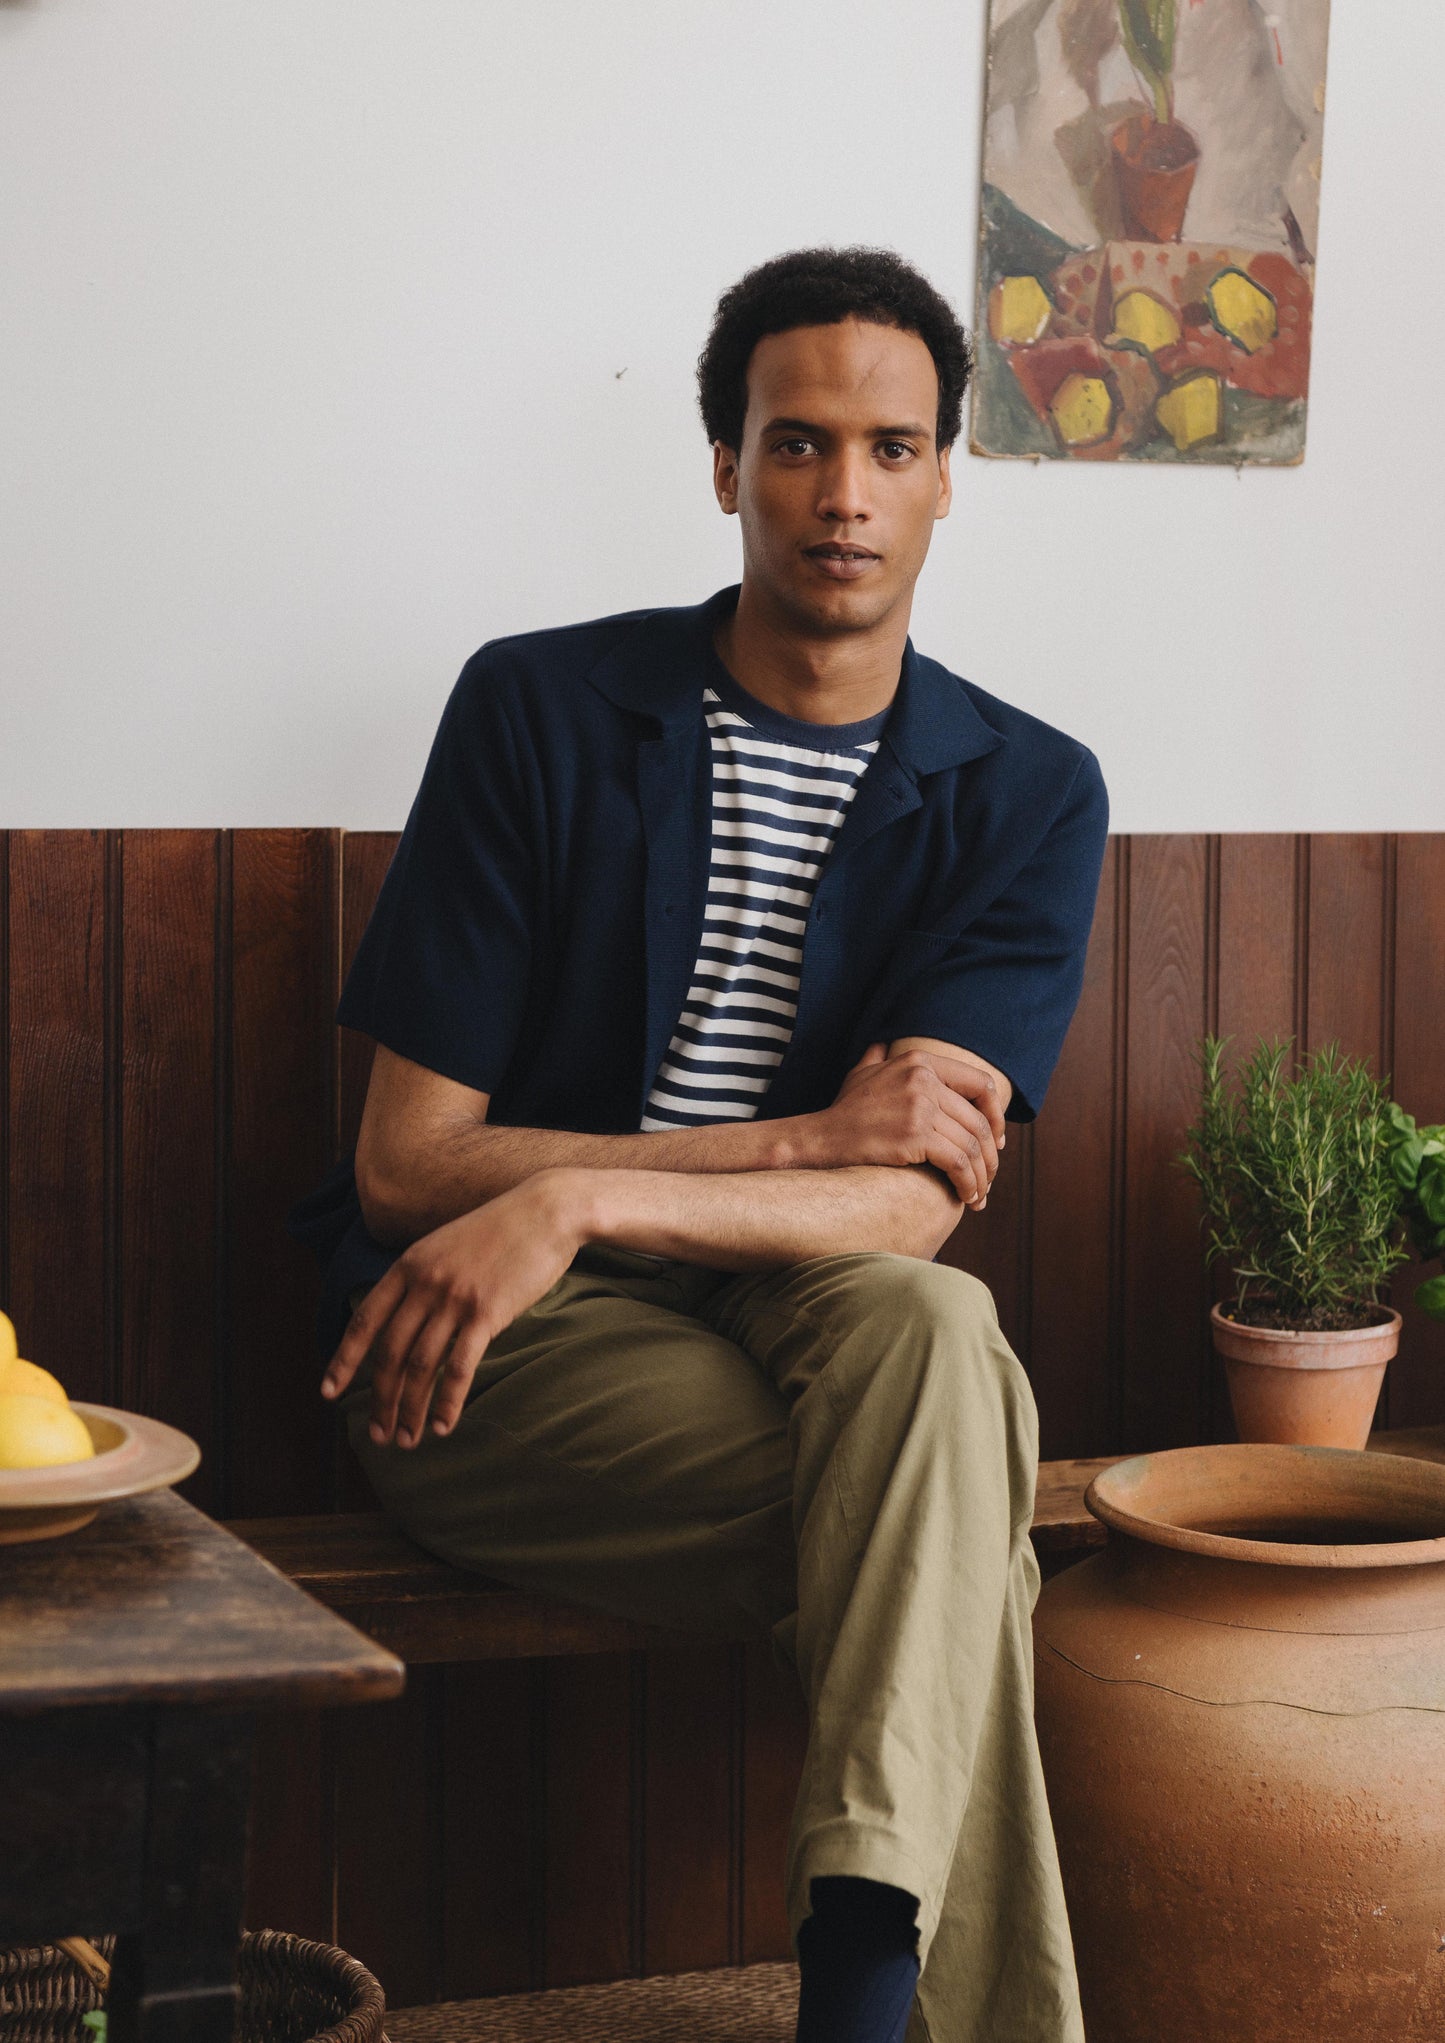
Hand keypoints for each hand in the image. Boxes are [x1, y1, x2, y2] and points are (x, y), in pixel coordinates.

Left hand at [321, 1169, 585, 1447]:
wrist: (546, 1210)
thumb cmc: (501, 1230)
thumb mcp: (446, 1245)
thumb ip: (422, 1276)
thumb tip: (406, 1318)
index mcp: (408, 1265)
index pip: (365, 1320)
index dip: (344, 1360)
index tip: (329, 1392)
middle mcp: (424, 1283)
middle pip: (390, 1353)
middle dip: (379, 1400)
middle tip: (378, 1435)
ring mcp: (454, 1298)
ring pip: (420, 1367)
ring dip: (410, 1410)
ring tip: (407, 1440)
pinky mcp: (486, 1313)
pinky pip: (458, 1367)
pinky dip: (447, 1402)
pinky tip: (443, 1426)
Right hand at [808, 1043, 1005, 1206]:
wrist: (820, 1138)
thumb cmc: (843, 1112)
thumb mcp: (861, 1074)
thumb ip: (877, 1057)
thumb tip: (880, 1045)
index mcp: (920, 1062)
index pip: (981, 1084)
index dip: (996, 1115)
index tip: (995, 1140)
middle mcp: (924, 1078)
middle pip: (979, 1121)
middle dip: (990, 1156)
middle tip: (989, 1178)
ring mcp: (920, 1106)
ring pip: (972, 1145)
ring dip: (982, 1176)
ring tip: (978, 1195)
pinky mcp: (915, 1136)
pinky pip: (958, 1162)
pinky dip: (968, 1183)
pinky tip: (966, 1197)